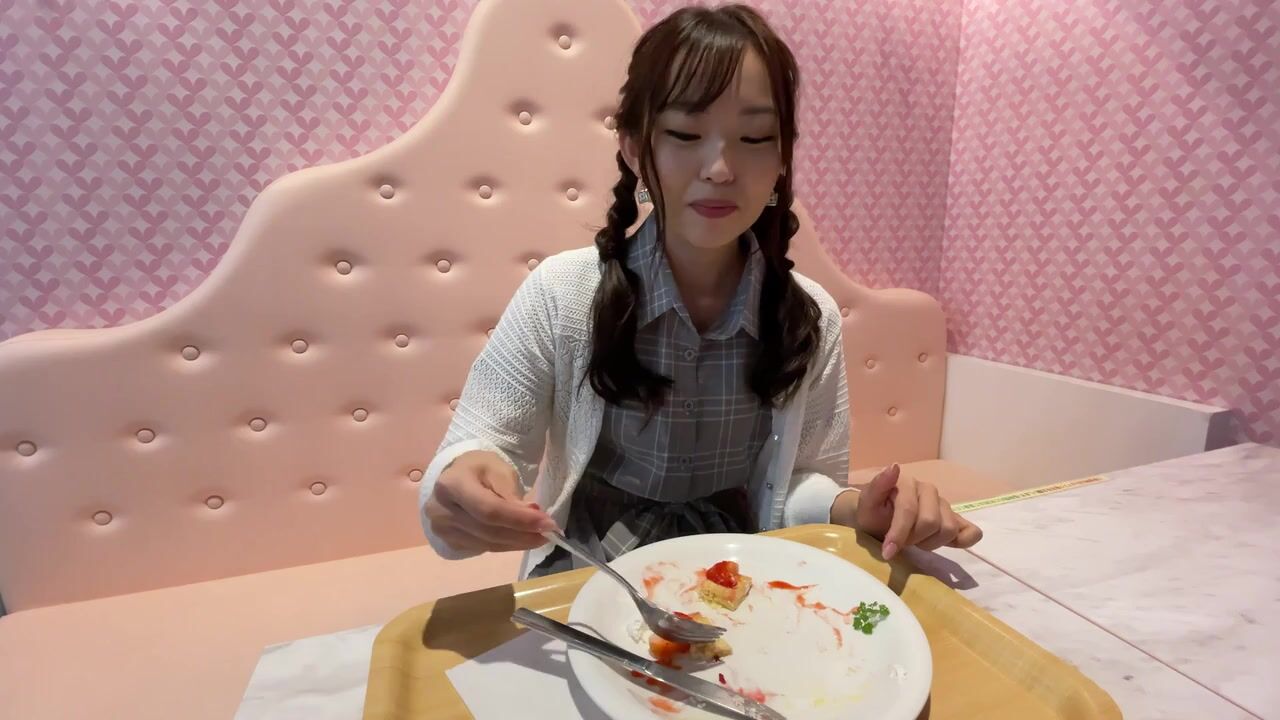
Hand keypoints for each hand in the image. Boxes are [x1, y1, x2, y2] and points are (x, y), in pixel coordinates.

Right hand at [424, 451, 556, 552]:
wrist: (455, 477)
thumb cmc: (479, 469)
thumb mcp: (497, 469)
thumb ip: (511, 493)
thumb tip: (531, 515)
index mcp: (452, 484)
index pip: (489, 509)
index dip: (520, 519)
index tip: (547, 523)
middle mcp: (441, 510)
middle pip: (489, 531)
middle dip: (523, 534)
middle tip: (549, 533)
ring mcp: (442, 529)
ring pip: (487, 544)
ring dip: (518, 543)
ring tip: (539, 537)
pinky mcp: (449, 542)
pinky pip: (483, 548)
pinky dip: (506, 546)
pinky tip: (520, 539)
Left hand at [833, 464, 982, 559]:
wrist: (878, 519)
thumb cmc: (873, 512)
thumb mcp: (866, 502)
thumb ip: (878, 485)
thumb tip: (895, 467)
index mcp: (908, 483)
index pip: (909, 510)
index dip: (899, 534)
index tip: (888, 552)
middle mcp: (929, 491)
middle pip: (931, 522)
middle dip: (913, 538)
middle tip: (901, 542)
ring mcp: (944, 505)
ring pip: (948, 529)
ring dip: (930, 543)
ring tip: (915, 541)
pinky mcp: (954, 519)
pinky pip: (971, 532)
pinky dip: (964, 541)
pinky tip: (949, 545)